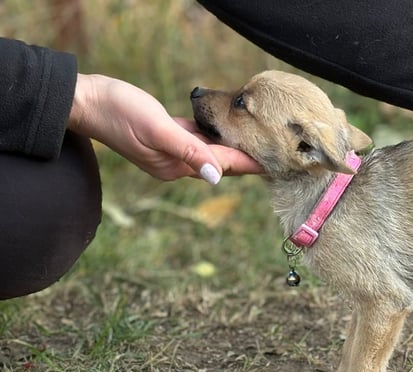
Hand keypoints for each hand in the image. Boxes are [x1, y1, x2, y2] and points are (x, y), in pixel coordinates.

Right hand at [68, 74, 261, 182]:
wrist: (86, 101)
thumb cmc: (119, 113)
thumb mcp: (157, 130)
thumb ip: (188, 151)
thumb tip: (216, 177)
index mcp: (176, 166)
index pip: (222, 165)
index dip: (249, 163)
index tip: (274, 165)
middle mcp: (176, 163)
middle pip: (220, 161)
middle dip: (246, 159)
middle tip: (275, 155)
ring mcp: (171, 150)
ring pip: (210, 150)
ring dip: (232, 147)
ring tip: (258, 143)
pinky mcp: (166, 134)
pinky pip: (196, 137)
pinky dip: (213, 134)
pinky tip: (228, 129)